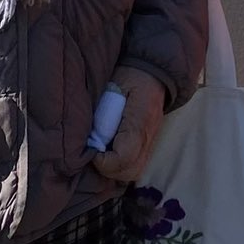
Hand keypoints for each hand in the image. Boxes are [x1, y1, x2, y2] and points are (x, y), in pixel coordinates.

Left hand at [93, 66, 167, 181]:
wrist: (155, 71)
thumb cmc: (130, 76)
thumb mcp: (113, 87)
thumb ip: (101, 113)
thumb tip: (88, 139)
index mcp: (139, 121)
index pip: (124, 157)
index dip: (103, 161)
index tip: (91, 150)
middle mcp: (148, 136)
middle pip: (131, 171)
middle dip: (108, 170)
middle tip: (95, 155)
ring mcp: (152, 141)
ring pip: (135, 172)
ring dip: (115, 171)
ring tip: (102, 156)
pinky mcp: (150, 143)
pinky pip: (138, 165)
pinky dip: (122, 167)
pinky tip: (111, 155)